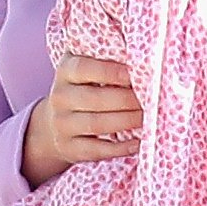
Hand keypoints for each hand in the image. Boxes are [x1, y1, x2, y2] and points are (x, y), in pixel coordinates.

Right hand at [22, 53, 142, 186]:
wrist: (55, 123)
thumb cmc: (83, 88)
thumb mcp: (85, 67)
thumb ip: (105, 57)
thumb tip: (142, 56)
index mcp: (66, 71)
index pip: (84, 68)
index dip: (111, 71)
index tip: (135, 74)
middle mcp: (60, 97)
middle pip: (95, 99)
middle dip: (127, 100)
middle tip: (151, 100)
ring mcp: (62, 124)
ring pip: (97, 124)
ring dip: (127, 122)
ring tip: (147, 118)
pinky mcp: (69, 148)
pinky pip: (96, 150)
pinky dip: (119, 148)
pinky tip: (136, 143)